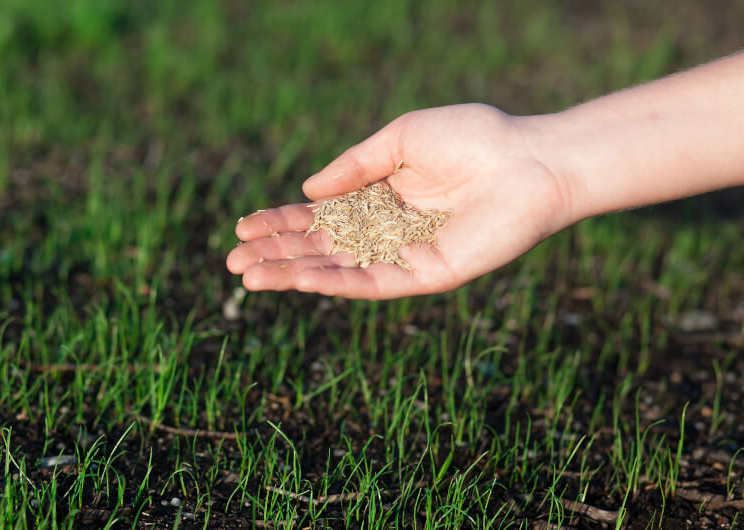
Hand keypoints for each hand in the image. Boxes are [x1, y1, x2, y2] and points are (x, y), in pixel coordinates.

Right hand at [226, 104, 574, 298]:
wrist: (531, 160)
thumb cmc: (473, 138)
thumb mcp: (401, 138)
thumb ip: (354, 165)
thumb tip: (307, 191)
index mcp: (381, 197)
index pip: (321, 216)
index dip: (281, 222)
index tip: (243, 226)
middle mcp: (389, 231)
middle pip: (323, 247)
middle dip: (278, 254)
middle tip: (234, 261)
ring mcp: (406, 255)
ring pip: (340, 270)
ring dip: (295, 275)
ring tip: (251, 278)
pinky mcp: (428, 274)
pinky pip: (375, 282)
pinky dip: (337, 282)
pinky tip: (302, 279)